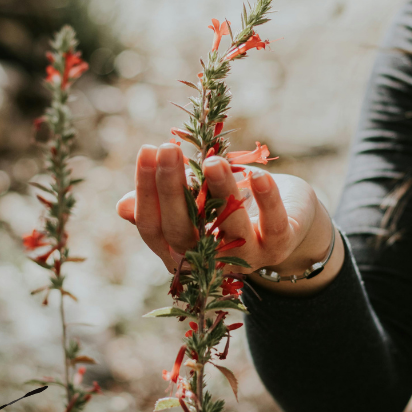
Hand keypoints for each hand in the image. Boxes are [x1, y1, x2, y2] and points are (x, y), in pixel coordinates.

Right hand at [115, 143, 338, 291]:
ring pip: (228, 229)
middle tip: (166, 149)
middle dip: (171, 189)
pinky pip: (274, 226)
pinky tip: (257, 174)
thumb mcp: (194, 201)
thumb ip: (163, 204)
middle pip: (182, 232)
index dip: (145, 191)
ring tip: (211, 160)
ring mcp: (245, 259)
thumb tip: (123, 207)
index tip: (146, 151)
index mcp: (178, 252)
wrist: (287, 219)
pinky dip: (267, 200)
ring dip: (219, 191)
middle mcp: (207, 262)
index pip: (152, 227)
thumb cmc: (227, 204)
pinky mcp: (279, 247)